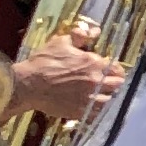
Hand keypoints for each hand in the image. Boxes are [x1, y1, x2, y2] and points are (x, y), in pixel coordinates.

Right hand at [7, 27, 128, 126]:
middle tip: (106, 82)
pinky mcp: (79, 112)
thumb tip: (94, 31)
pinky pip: (96, 114)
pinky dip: (96, 111)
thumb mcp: (60, 42)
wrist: (28, 85)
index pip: (117, 69)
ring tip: (100, 95)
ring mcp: (88, 99)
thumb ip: (79, 36)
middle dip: (114, 83)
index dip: (115, 69)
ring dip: (106, 97)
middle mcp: (95, 82)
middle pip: (117, 85)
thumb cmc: (43, 62)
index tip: (110, 70)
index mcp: (93, 64)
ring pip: (109, 101)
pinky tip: (90, 106)